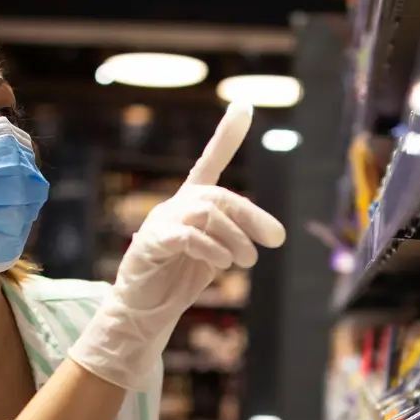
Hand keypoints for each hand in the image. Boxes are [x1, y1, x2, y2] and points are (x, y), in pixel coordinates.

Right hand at [68, 102, 284, 389]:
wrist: (144, 313)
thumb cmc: (179, 280)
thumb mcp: (215, 255)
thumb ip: (235, 237)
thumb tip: (272, 232)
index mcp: (191, 204)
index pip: (209, 162)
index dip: (226, 135)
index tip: (244, 105)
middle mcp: (175, 206)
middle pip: (219, 195)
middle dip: (252, 215)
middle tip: (276, 239)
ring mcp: (160, 223)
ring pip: (207, 212)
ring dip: (236, 237)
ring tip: (245, 261)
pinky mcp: (150, 245)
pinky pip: (186, 236)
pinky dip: (211, 249)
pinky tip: (221, 264)